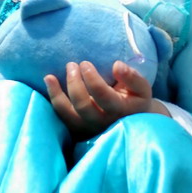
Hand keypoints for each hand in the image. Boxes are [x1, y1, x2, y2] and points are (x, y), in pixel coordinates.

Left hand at [44, 60, 170, 138]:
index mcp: (120, 111)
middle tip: (72, 64)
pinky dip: (53, 100)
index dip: (92, 79)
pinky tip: (49, 82)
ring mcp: (89, 128)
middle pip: (83, 106)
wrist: (133, 121)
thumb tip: (117, 65)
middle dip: (74, 83)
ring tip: (50, 76)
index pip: (103, 96)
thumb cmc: (136, 99)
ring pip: (69, 115)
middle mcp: (103, 122)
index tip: (85, 63)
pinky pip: (62, 117)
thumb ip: (132, 77)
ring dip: (57, 94)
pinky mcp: (78, 129)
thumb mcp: (142, 88)